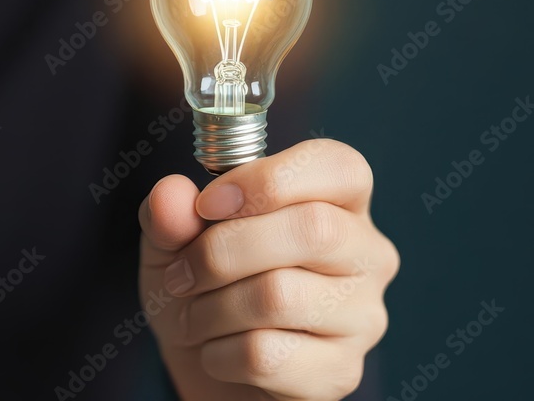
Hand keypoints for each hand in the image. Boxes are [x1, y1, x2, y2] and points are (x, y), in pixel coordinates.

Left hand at [138, 139, 398, 399]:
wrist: (205, 361)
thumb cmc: (204, 283)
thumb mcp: (173, 238)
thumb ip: (170, 210)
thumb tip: (171, 195)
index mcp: (337, 200)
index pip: (338, 166)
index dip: (268, 179)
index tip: (207, 204)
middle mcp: (366, 253)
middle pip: (313, 229)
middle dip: (222, 251)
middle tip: (181, 275)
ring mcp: (362, 315)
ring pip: (281, 296)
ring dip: (210, 309)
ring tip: (191, 317)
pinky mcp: (341, 371)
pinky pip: (268, 355)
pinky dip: (219, 354)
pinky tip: (216, 351)